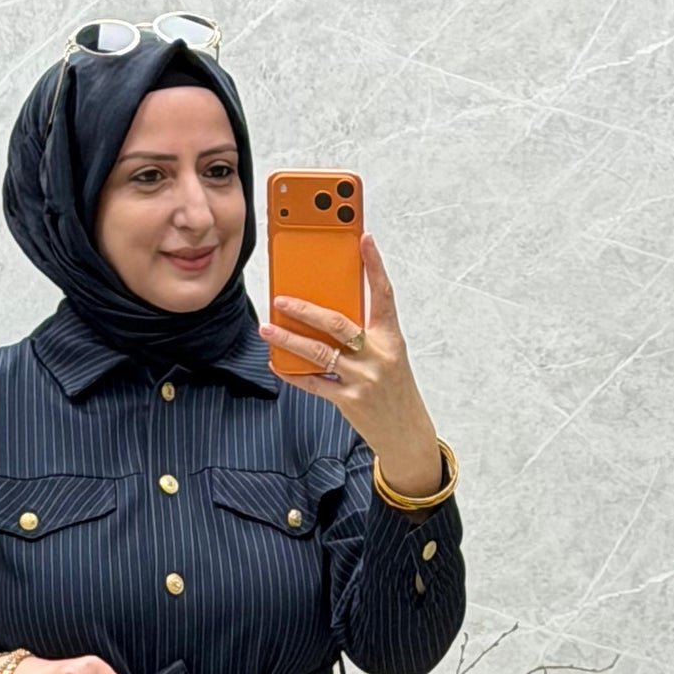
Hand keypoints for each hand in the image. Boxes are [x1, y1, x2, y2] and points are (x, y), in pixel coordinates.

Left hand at [260, 230, 443, 494]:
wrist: (407, 434)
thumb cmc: (393, 389)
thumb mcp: (388, 356)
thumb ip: (364, 333)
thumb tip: (325, 312)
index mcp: (391, 338)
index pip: (383, 294)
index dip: (375, 265)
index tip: (364, 238)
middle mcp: (379, 356)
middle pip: (338, 324)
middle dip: (306, 309)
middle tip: (281, 300)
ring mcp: (364, 380)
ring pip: (319, 353)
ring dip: (288, 340)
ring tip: (267, 329)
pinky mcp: (349, 402)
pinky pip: (314, 383)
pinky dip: (293, 373)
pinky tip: (277, 363)